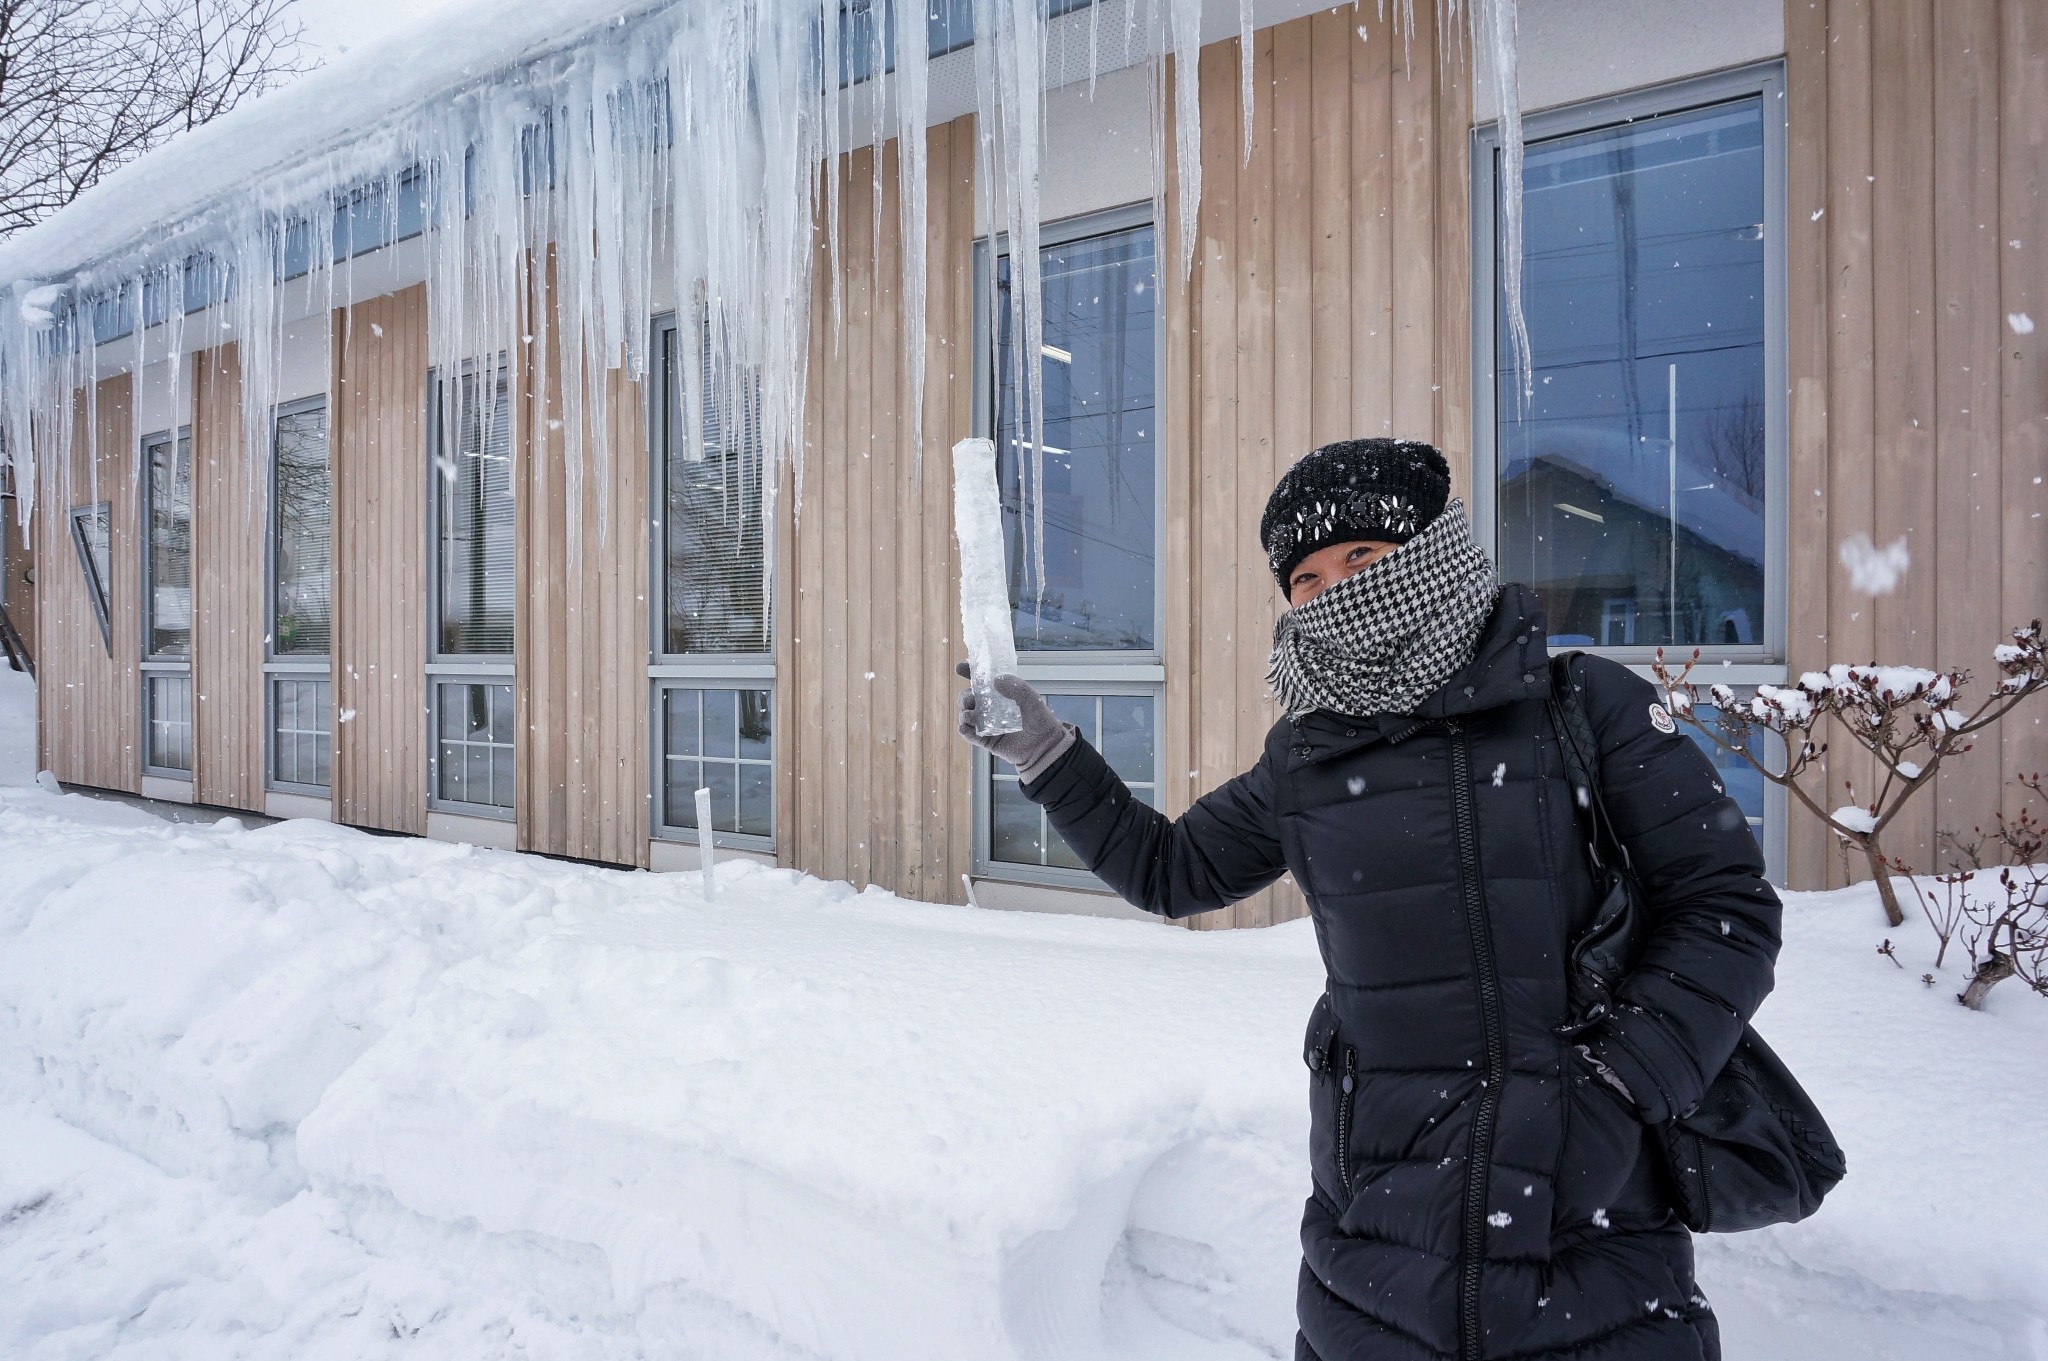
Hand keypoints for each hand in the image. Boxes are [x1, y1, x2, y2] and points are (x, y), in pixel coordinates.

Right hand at [955, 663, 1076, 784]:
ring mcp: (986, 724)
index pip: (981, 681)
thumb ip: (1016, 687)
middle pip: (968, 698)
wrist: (1044, 746)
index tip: (961, 668)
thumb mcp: (1031, 699)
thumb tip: (996, 680)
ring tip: (970, 713)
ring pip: (966, 715)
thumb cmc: (1039, 720)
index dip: (969, 673)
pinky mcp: (986, 739)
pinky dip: (964, 730)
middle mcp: (990, 708)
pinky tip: (965, 726)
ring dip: (964, 712)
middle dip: (964, 696)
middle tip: (970, 699)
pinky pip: (970, 735)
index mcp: (999, 694)